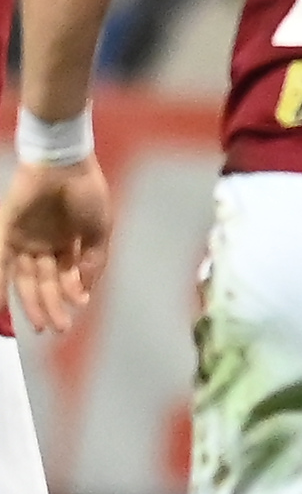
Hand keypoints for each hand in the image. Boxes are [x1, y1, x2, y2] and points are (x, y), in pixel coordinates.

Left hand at [2, 157, 112, 334]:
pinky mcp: (7, 231)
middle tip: (57, 329)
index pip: (65, 276)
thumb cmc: (86, 193)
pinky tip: (1, 305)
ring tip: (38, 325)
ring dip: (31, 302)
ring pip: (25, 278)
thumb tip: (85, 293)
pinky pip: (0, 262)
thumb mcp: (99, 231)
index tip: (77, 307)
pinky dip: (0, 284)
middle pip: (44, 282)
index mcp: (67, 243)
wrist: (64, 164)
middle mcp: (44, 244)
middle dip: (51, 306)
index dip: (71, 293)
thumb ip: (93, 262)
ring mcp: (24, 239)